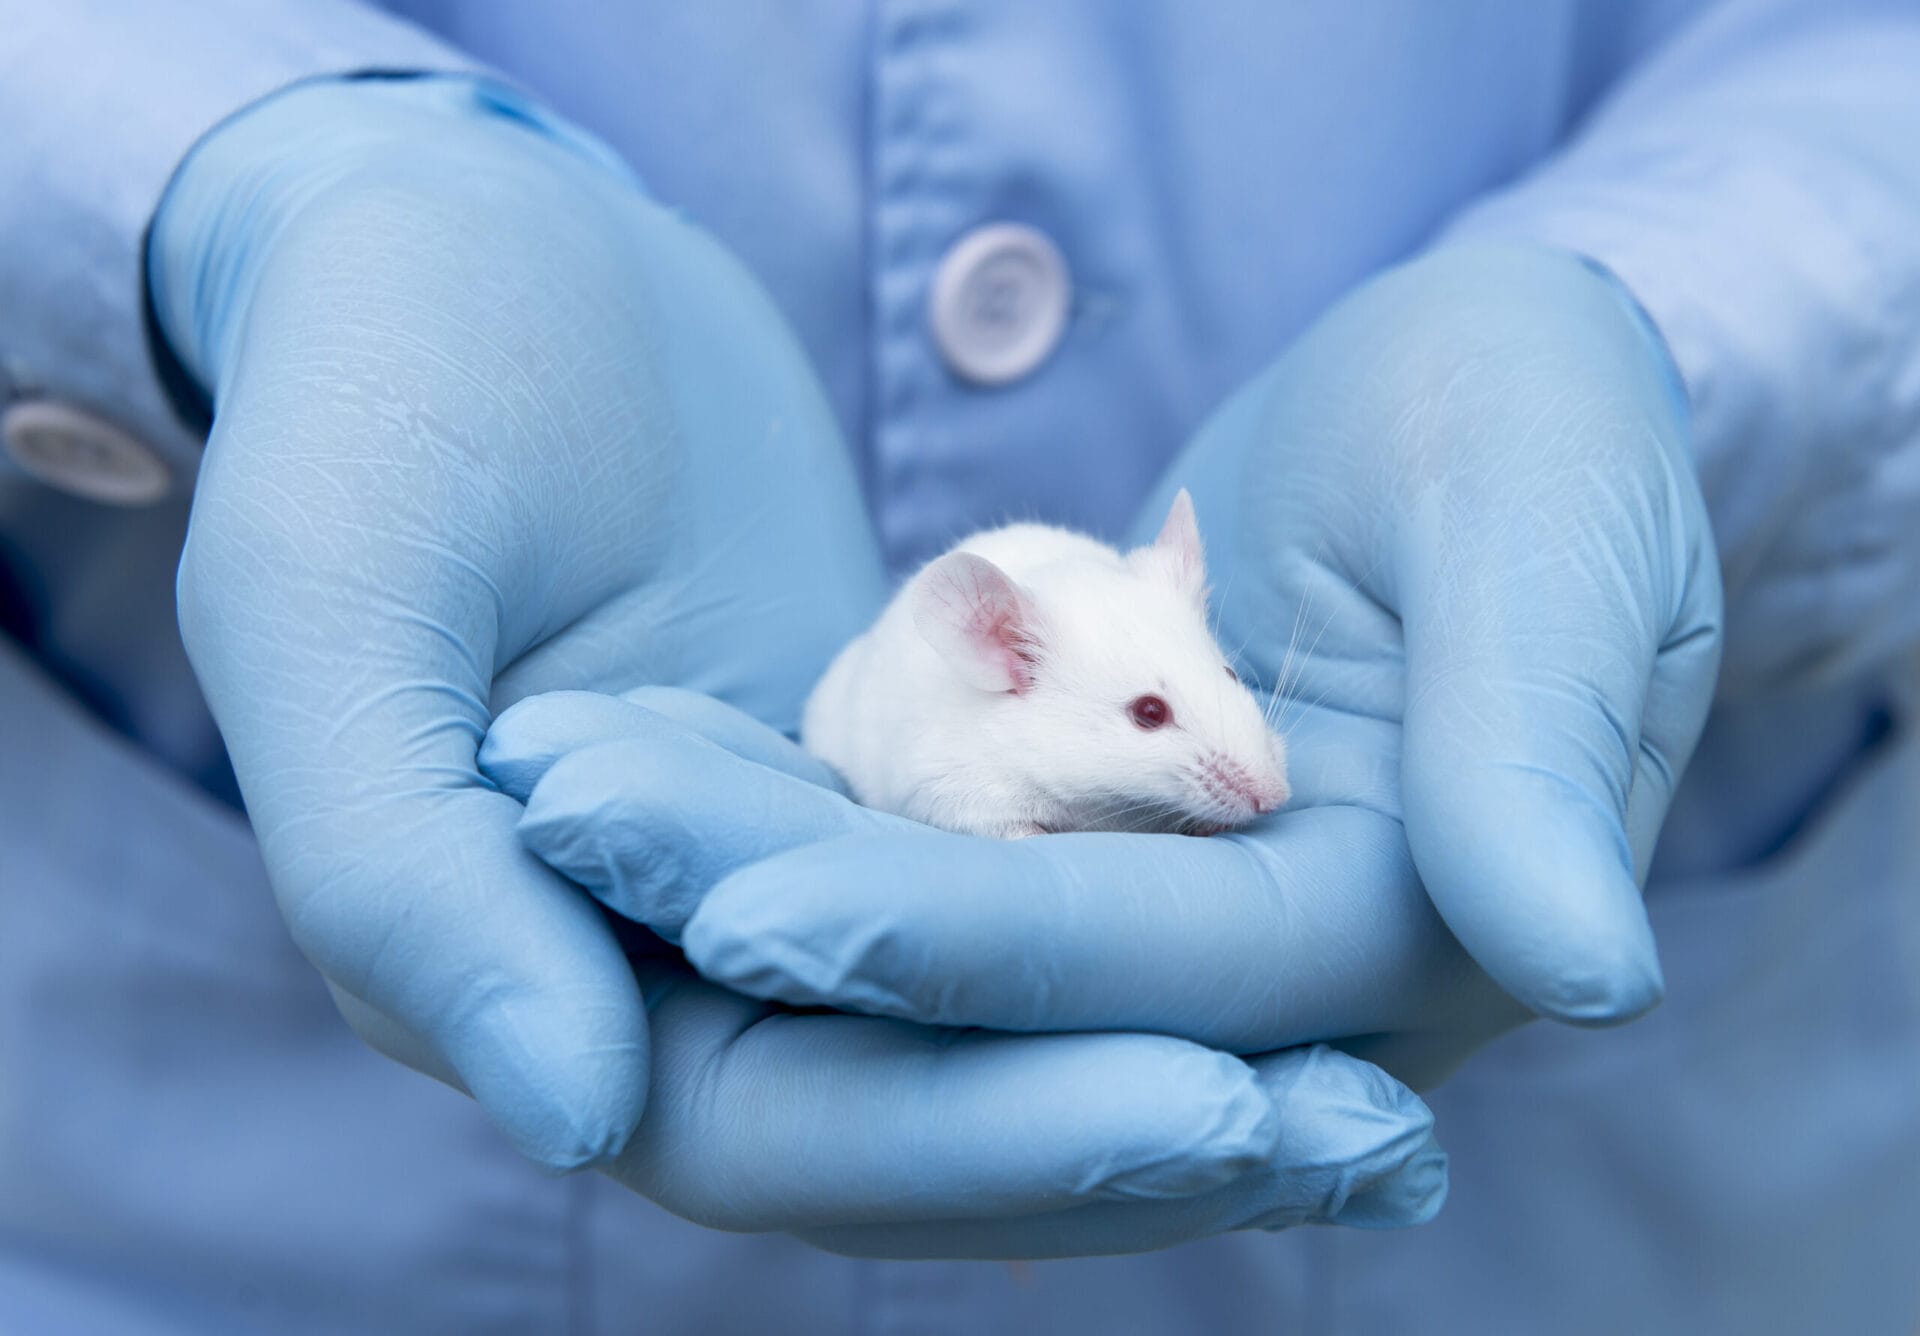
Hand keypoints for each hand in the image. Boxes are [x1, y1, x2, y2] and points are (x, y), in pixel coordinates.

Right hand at [156, 75, 1444, 1253]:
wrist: (473, 244)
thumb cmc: (377, 390)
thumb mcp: (336, 601)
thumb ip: (407, 878)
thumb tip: (574, 1116)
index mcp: (499, 965)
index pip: (761, 1125)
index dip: (980, 1134)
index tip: (1211, 1104)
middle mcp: (638, 970)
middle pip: (906, 1119)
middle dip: (1129, 1130)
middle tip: (1369, 1131)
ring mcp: (765, 887)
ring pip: (980, 1035)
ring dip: (1176, 1075)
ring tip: (1391, 1102)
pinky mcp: (861, 795)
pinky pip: (1015, 895)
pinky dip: (1147, 942)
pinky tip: (1314, 966)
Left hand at [484, 245, 1722, 1088]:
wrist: (1466, 403)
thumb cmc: (1543, 430)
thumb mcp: (1557, 537)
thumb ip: (1543, 746)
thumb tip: (1588, 972)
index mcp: (1396, 943)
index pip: (1154, 981)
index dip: (961, 951)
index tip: (754, 911)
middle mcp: (1254, 979)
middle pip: (993, 999)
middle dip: (783, 920)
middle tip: (569, 824)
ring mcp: (1147, 917)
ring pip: (916, 934)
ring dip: (731, 868)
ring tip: (553, 783)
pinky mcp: (1068, 839)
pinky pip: (901, 843)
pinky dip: (773, 806)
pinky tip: (632, 757)